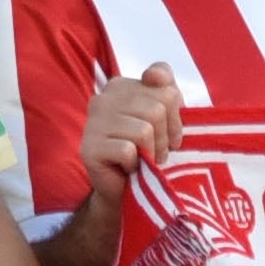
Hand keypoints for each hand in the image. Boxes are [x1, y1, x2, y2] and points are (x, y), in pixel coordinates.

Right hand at [76, 70, 182, 208]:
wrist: (128, 190)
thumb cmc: (149, 152)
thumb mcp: (167, 118)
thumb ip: (166, 89)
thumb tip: (155, 74)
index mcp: (121, 86)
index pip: (164, 87)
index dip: (176, 115)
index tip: (168, 132)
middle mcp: (103, 98)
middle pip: (156, 109)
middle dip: (164, 137)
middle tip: (155, 152)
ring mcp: (93, 122)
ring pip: (143, 130)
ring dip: (152, 153)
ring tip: (144, 161)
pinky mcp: (89, 147)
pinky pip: (129, 150)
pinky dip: (136, 165)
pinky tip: (127, 168)